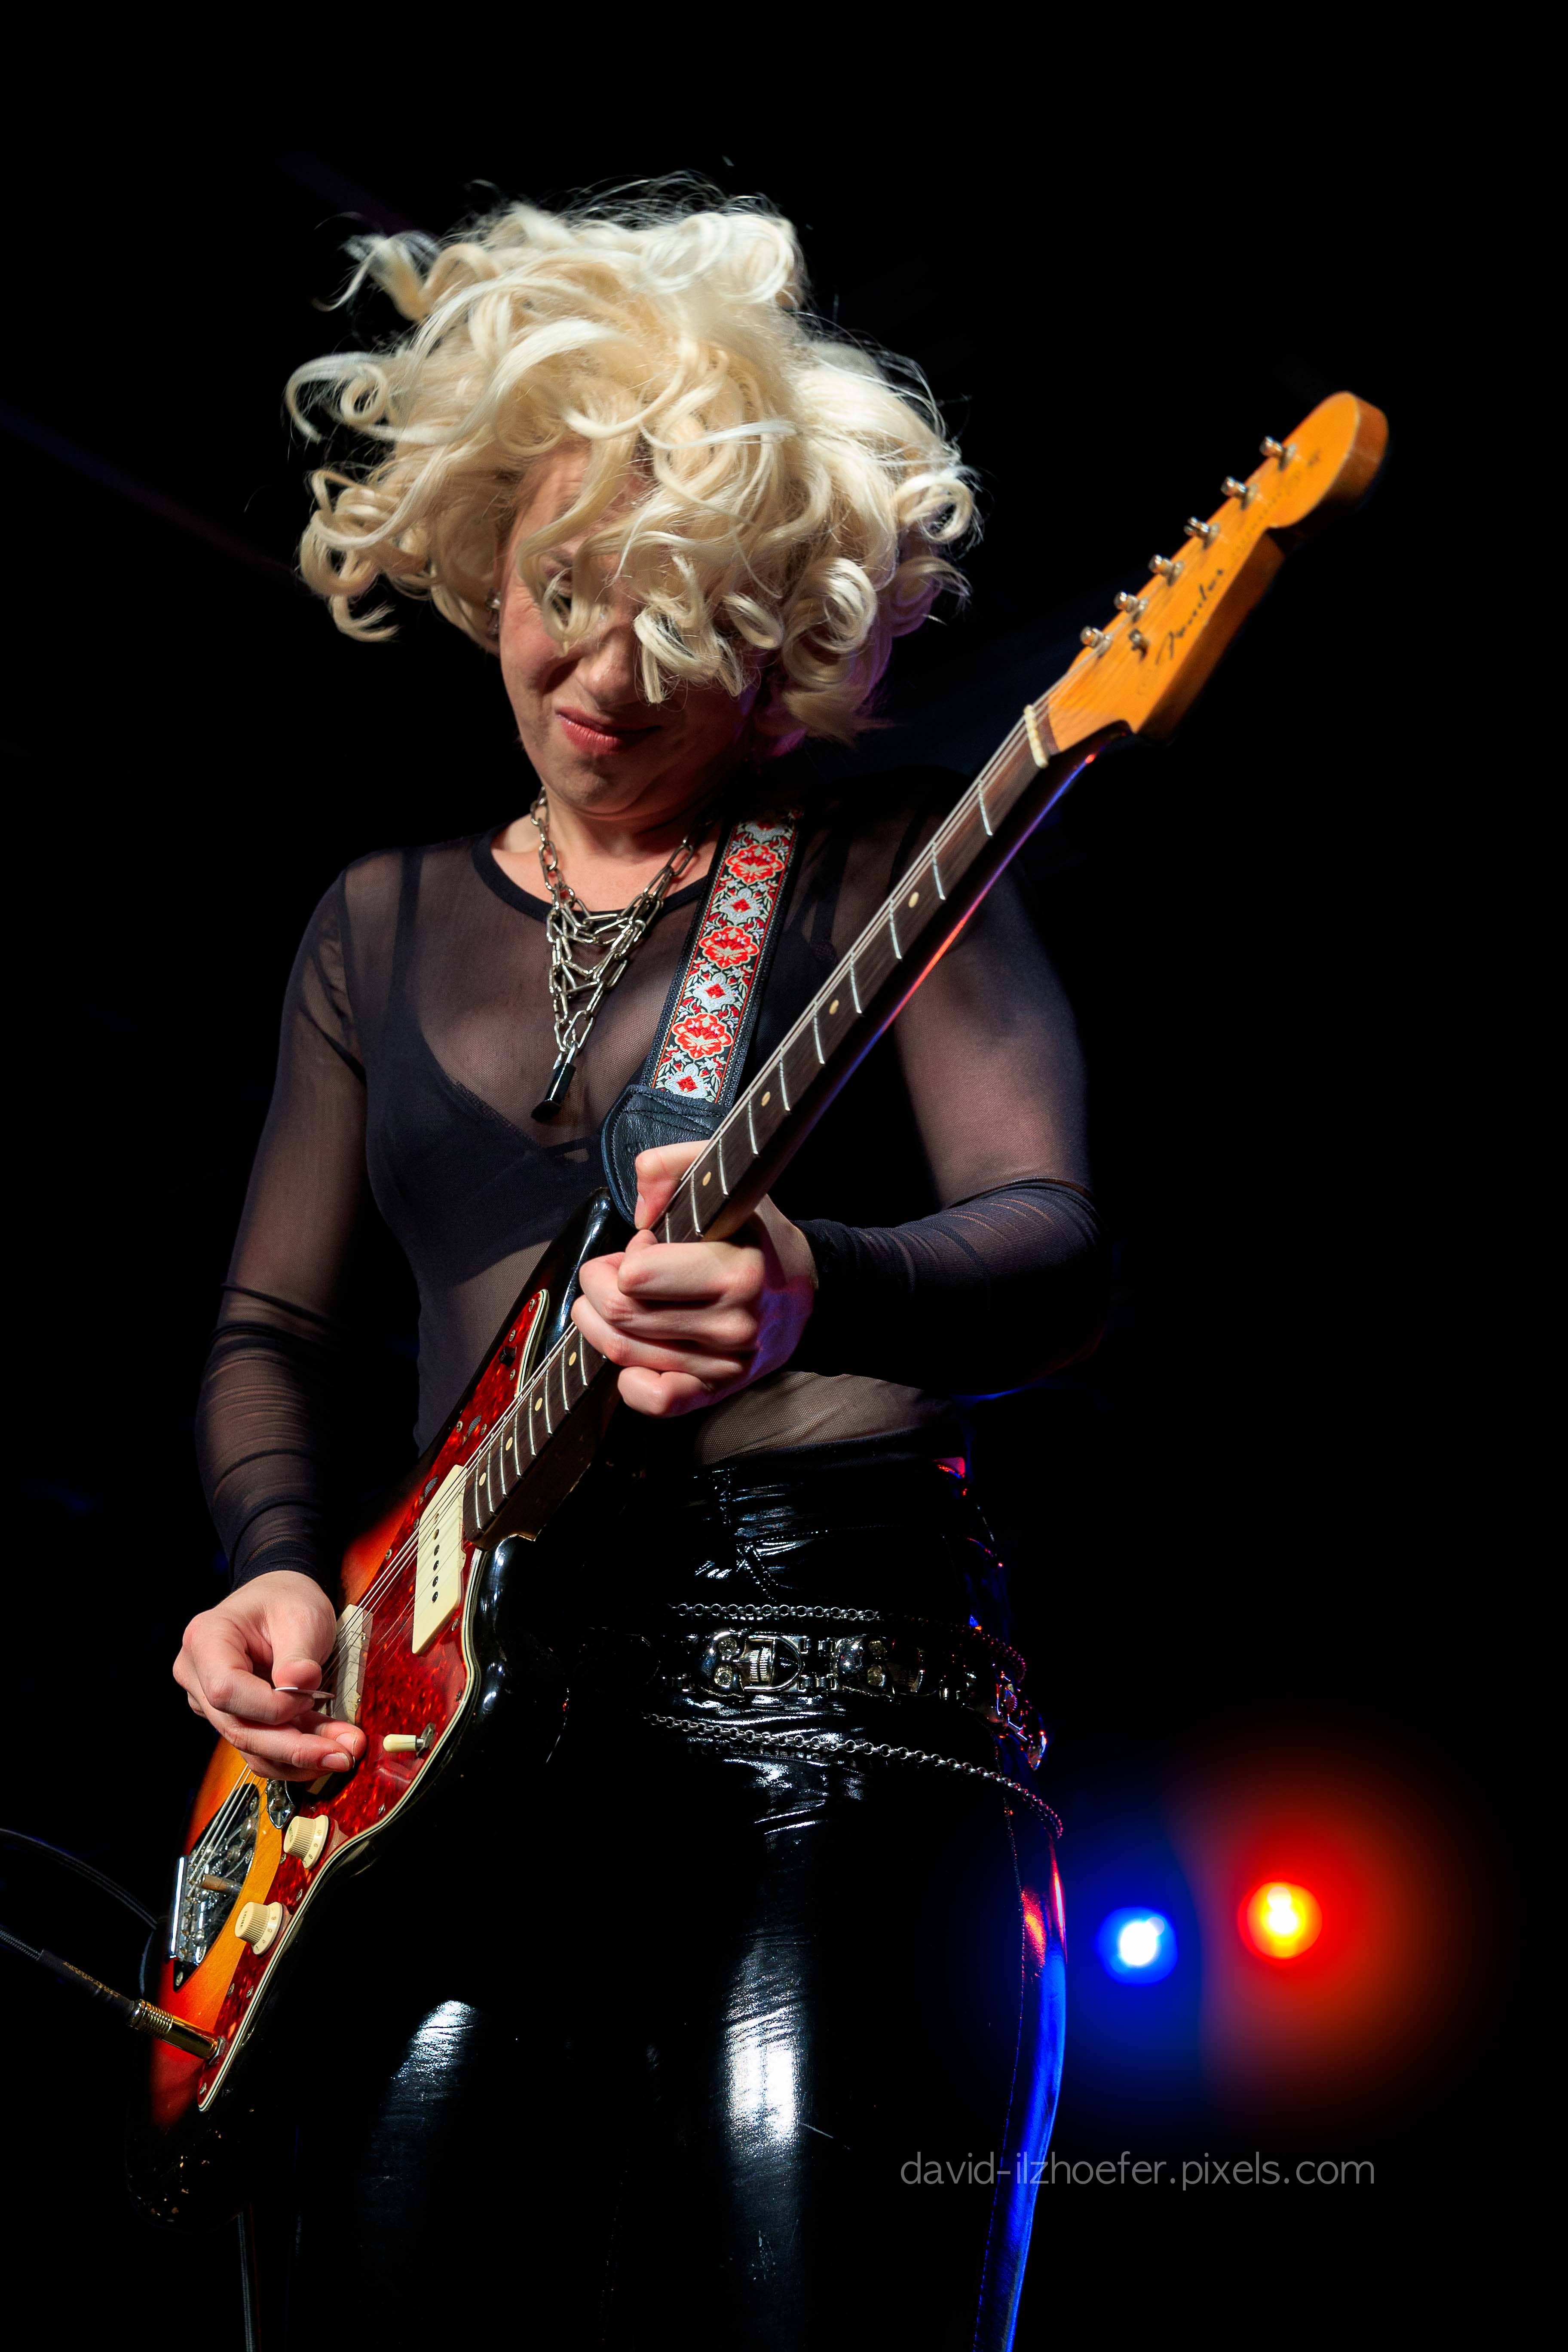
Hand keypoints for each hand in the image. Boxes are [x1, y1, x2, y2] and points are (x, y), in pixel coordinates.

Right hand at [173, 1570, 367, 1779]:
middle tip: (342, 1754)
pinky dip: (295, 1754)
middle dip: (293, 1747)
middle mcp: (197, 1675)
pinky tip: (328, 1750)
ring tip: (344, 1753)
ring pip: (250, 1746)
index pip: (227, 1689)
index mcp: (206, 1640)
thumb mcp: (301, 1615)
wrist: (281, 1600)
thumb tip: (301, 1685)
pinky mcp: (234, 1717)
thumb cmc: (285, 1600)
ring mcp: (211, 1702)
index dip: (269, 1705)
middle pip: (238, 1728)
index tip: (310, 1697)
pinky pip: (260, 1747)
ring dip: (300, 1757)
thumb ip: (299, 1652)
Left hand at [572, 1142, 816, 1417]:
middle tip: (611, 1273)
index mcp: (736, 1272)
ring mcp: (726, 1364)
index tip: (642, 1246)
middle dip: (598, 1289)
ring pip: (627, 1354)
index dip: (624, 1258)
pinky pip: (658, 1401)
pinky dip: (630, 1383)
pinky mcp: (718, 1390)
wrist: (805, 1287)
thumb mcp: (723, 1183)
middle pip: (622, 1315)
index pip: (636, 1277)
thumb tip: (638, 1210)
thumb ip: (671, 1167)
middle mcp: (733, 1325)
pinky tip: (632, 1358)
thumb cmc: (756, 1235)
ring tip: (610, 1302)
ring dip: (599, 1326)